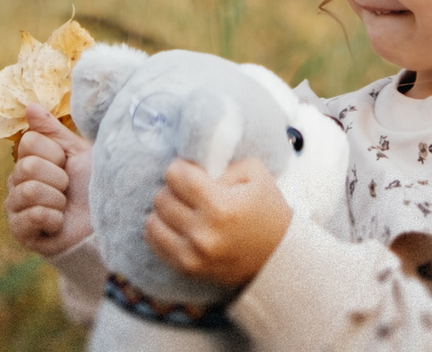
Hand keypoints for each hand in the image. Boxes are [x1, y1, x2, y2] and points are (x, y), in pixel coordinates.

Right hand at [5, 104, 92, 255]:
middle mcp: (16, 180)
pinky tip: (58, 223)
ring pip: (29, 190)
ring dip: (57, 199)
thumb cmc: (92, 185)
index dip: (55, 153)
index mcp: (29, 158)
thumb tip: (30, 105)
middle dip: (58, 178)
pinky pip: (32, 215)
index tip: (67, 164)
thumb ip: (53, 130)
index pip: (29, 142)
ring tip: (64, 206)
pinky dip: (54, 219)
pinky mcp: (19, 230)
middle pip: (28, 166)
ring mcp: (15, 206)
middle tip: (67, 188)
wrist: (103, 223)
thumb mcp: (77, 152)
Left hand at [144, 157, 291, 288]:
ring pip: (153, 221)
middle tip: (188, 190)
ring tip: (182, 207)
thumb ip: (221, 161)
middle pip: (161, 197)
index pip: (176, 176)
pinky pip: (154, 243)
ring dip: (164, 210)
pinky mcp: (188, 269)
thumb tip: (191, 164)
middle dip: (173, 188)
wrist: (279, 257)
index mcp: (220, 206)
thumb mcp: (254, 173)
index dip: (181, 168)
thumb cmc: (267, 210)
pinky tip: (177, 224)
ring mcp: (193, 256)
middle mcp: (203, 233)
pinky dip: (161, 229)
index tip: (191, 171)